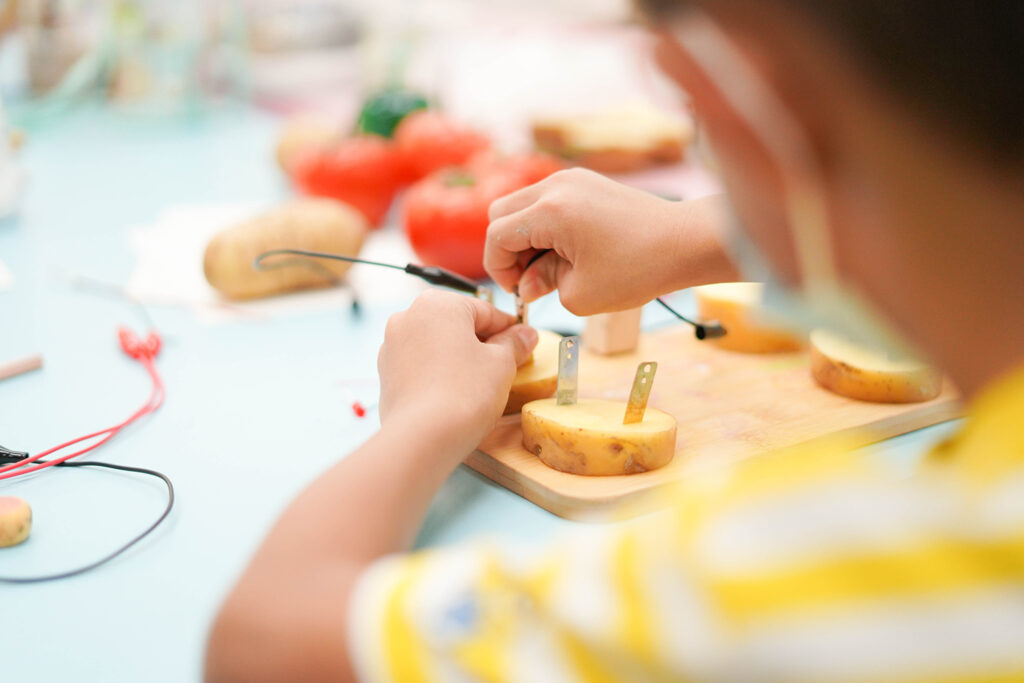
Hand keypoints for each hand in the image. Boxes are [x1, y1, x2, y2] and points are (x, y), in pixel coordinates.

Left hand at [377, 291, 537, 451]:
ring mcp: (392, 346)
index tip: (524, 342)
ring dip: (459, 358)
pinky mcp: (386, 374)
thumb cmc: (464, 393)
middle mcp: (409, 317)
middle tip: (507, 365)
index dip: (509, 329)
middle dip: (482, 343)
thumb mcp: (502, 364)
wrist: (421, 438)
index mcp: (438, 304)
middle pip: (458, 325)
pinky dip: (439, 373)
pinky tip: (455, 393)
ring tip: (481, 383)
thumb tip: (526, 334)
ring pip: (437, 345)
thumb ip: (514, 343)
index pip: (485, 311)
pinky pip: (421, 365)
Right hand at [485, 168, 734, 314]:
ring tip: (552, 266)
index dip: (499, 268)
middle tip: (530, 278)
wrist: (685, 242)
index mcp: (550, 212)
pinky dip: (545, 225)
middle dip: (507, 248)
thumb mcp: (580, 292)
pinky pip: (547, 200)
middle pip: (501, 212)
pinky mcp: (586, 182)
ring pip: (523, 204)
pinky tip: (568, 250)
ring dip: (526, 236)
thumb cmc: (639, 268)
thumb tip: (525, 283)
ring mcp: (573, 179)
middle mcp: (557, 186)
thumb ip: (542, 284)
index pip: (496, 235)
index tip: (518, 291)